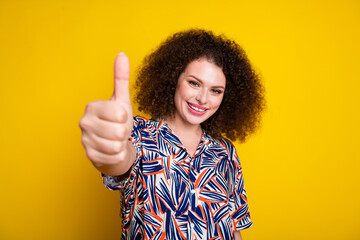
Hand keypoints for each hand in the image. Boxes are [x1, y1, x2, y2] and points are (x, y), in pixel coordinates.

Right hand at [79, 53, 134, 174]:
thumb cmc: (117, 120)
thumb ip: (121, 79)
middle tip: (118, 130)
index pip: (120, 113)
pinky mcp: (89, 157)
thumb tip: (122, 54)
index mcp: (92, 107)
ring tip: (115, 139)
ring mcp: (85, 141)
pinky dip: (118, 155)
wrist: (112, 145)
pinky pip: (115, 157)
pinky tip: (112, 150)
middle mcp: (84, 123)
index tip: (119, 117)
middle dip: (124, 132)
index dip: (125, 117)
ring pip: (117, 146)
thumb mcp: (121, 100)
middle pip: (120, 131)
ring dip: (121, 144)